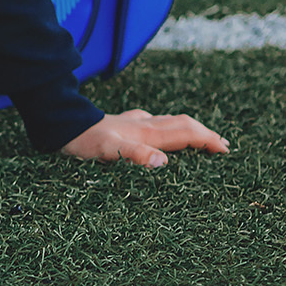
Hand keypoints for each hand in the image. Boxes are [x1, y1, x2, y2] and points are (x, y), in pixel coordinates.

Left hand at [60, 109, 228, 168]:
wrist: (60, 124)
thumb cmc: (83, 141)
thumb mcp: (108, 150)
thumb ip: (135, 154)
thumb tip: (163, 162)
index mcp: (146, 132)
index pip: (186, 133)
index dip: (207, 140)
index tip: (226, 151)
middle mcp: (143, 125)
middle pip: (182, 125)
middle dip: (204, 133)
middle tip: (222, 145)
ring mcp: (132, 123)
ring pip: (168, 123)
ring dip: (188, 130)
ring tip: (200, 138)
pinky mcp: (121, 125)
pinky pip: (151, 124)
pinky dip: (165, 129)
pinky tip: (158, 131)